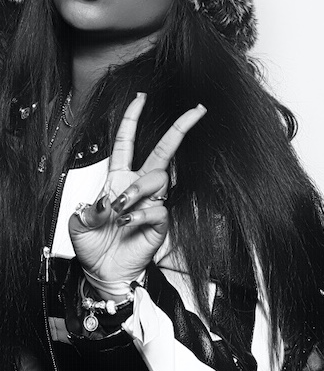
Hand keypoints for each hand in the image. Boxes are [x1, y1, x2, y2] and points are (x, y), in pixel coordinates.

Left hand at [69, 93, 206, 298]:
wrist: (103, 273)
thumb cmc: (93, 247)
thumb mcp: (79, 224)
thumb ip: (88, 209)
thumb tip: (105, 202)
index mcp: (117, 180)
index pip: (127, 142)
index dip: (132, 119)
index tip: (141, 98)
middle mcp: (138, 187)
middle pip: (163, 151)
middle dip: (179, 129)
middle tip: (197, 110)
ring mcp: (152, 203)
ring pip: (158, 178)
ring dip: (137, 190)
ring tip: (120, 210)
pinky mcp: (161, 223)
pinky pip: (159, 208)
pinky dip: (142, 214)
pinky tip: (128, 224)